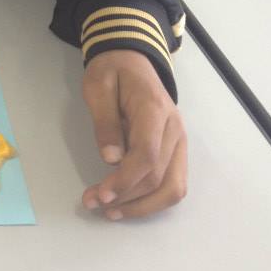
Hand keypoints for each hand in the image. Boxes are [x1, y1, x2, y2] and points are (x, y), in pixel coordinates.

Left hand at [81, 50, 186, 220]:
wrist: (131, 58)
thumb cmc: (112, 71)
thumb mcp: (98, 86)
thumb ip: (105, 121)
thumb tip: (111, 159)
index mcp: (154, 109)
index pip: (147, 155)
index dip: (126, 180)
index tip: (102, 195)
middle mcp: (174, 128)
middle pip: (158, 176)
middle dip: (126, 197)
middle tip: (92, 203)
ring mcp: (179, 140)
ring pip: (172, 187)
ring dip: (142, 206)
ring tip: (110, 212)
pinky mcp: (176, 149)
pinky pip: (173, 183)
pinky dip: (153, 200)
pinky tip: (129, 205)